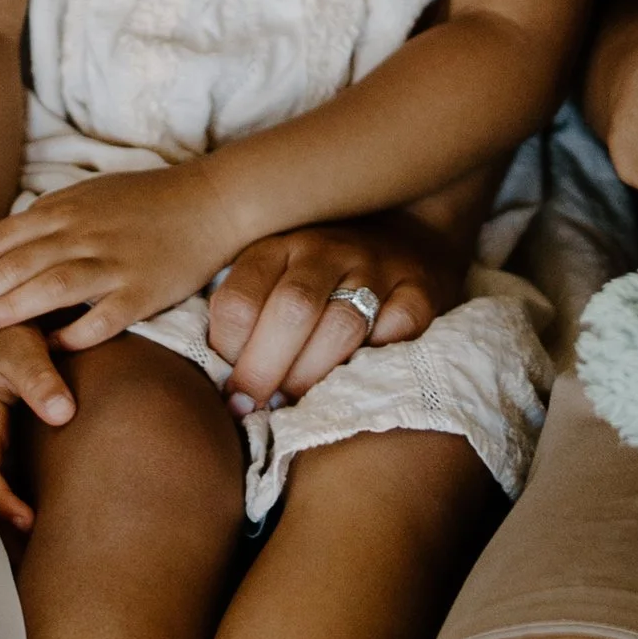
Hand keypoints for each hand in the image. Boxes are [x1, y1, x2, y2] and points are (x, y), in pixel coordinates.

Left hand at [0, 161, 230, 351]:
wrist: (211, 201)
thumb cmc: (148, 200)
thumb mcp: (92, 194)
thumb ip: (51, 217)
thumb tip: (10, 238)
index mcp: (68, 209)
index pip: (3, 236)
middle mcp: (85, 234)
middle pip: (18, 264)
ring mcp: (114, 263)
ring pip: (52, 286)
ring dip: (12, 306)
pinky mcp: (143, 291)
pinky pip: (103, 319)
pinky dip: (74, 334)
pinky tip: (52, 348)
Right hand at [0, 320, 70, 530]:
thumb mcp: (18, 344)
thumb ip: (39, 378)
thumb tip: (63, 414)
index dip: (1, 502)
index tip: (29, 523)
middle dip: (7, 521)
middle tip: (44, 555)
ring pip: (0, 480)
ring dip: (16, 508)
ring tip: (52, 544)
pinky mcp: (5, 426)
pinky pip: (12, 466)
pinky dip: (25, 488)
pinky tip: (54, 505)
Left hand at [204, 212, 459, 412]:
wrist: (399, 229)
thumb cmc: (315, 276)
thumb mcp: (271, 276)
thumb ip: (245, 318)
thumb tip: (218, 389)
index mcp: (276, 246)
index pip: (239, 300)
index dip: (227, 354)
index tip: (228, 391)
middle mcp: (324, 249)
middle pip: (291, 311)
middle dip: (266, 372)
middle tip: (254, 409)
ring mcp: (375, 265)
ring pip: (342, 325)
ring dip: (312, 376)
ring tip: (297, 402)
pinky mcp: (419, 287)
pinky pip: (398, 328)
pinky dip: (376, 359)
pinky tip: (357, 374)